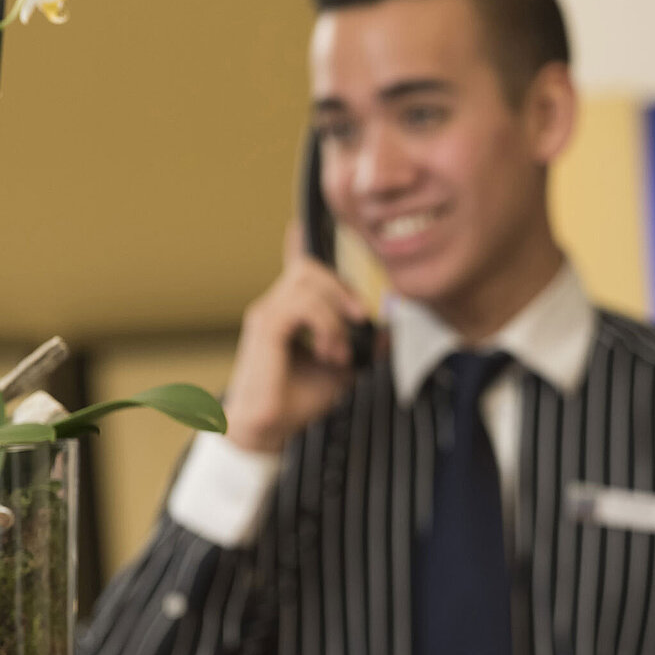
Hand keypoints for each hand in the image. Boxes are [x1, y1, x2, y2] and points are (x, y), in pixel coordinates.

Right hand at [222, 224, 371, 453]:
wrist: (268, 429)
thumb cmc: (297, 400)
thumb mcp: (343, 369)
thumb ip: (362, 346)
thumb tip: (388, 332)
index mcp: (290, 312)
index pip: (298, 267)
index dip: (302, 242)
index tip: (306, 224)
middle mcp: (275, 307)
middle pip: (311, 268)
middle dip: (342, 288)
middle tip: (358, 320)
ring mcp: (267, 314)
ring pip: (309, 282)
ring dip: (336, 316)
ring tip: (339, 350)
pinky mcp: (266, 326)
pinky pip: (304, 305)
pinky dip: (326, 325)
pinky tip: (329, 351)